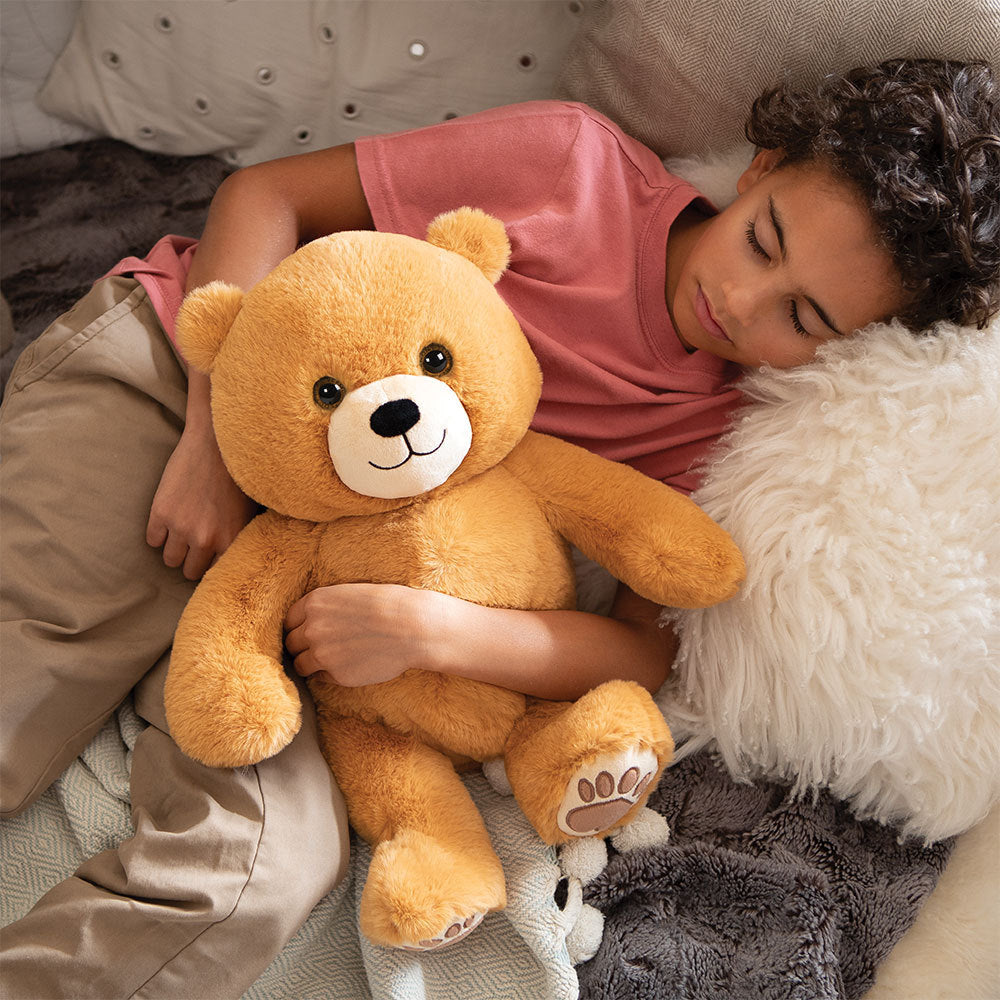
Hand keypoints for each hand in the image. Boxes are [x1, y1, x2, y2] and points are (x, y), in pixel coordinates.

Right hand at [146, 423, 257, 579]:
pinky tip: (168, 519)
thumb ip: (239, 539)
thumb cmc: (238, 476)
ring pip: (170, 560)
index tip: (209, 561)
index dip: (212, 566)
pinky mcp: (160, 513)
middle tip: (193, 545)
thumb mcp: (249, 512)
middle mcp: (206, 539)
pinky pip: (152, 540)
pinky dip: (158, 532)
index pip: (217, 574)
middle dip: (192, 560)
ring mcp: (182, 527)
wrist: (217, 443)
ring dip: (174, 549)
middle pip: (190, 571)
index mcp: (232, 540)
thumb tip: (234, 561)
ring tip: (180, 532)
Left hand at [284, 583, 446, 685]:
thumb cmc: (388, 605)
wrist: (412, 626)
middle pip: (291, 643)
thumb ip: (325, 608)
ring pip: (300, 665)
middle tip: (319, 648)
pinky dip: (328, 674)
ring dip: (311, 664)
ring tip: (330, 660)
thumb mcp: (349, 593)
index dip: (299, 628)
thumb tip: (310, 624)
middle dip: (302, 646)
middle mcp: (312, 628)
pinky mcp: (335, 674)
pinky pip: (320, 678)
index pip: (289, 621)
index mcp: (315, 602)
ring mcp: (322, 653)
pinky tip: (347, 665)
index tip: (307, 633)